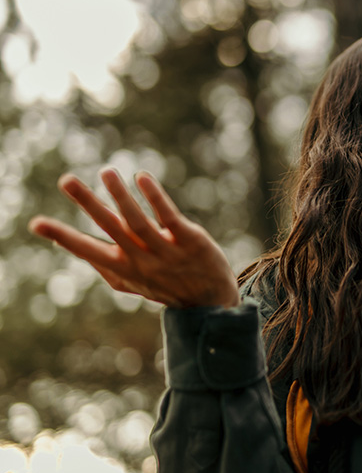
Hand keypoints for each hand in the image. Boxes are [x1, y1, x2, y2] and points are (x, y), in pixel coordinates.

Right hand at [29, 168, 239, 308]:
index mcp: (124, 268)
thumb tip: (80, 252)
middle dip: (87, 204)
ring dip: (120, 196)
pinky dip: (155, 198)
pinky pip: (170, 217)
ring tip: (106, 172)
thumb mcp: (134, 284)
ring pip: (138, 221)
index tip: (36, 222)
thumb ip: (108, 269)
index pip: (88, 251)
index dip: (63, 237)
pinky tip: (142, 178)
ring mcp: (166, 251)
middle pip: (110, 228)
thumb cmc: (167, 287)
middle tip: (66, 181)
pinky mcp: (191, 240)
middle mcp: (142, 259)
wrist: (212, 300)